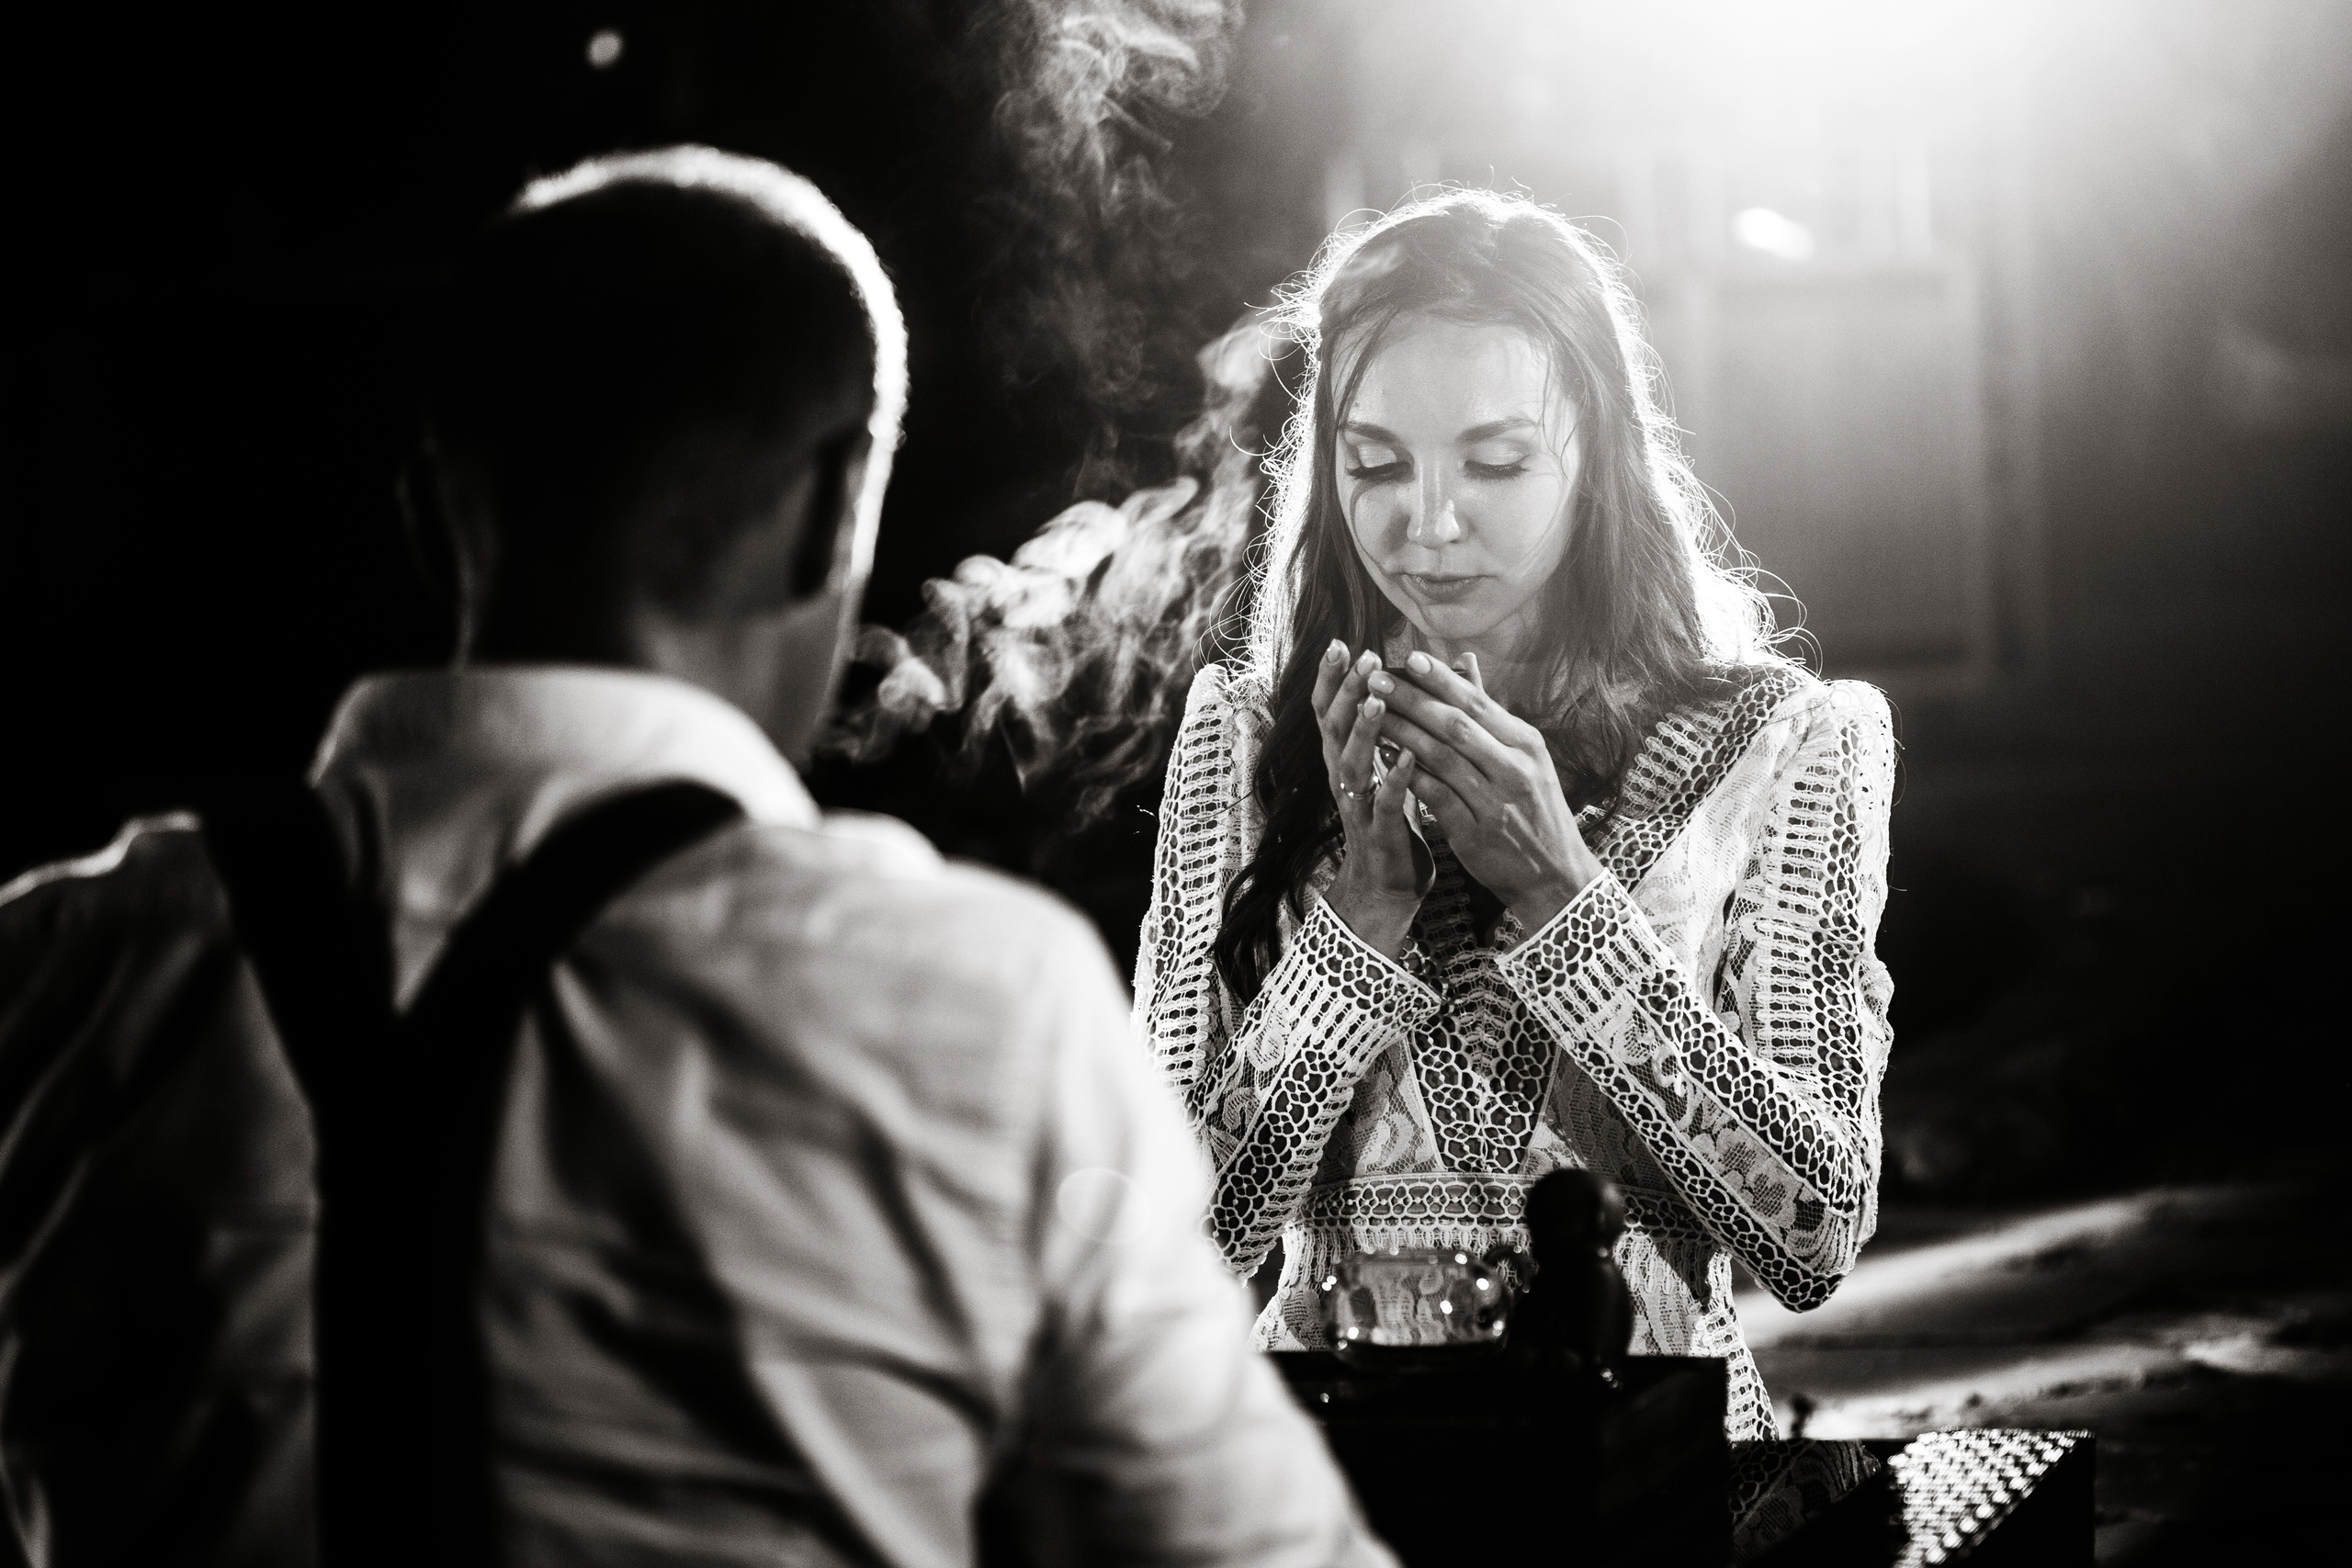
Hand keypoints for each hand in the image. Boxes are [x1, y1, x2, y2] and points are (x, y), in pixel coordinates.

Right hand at [1314, 642, 1433, 957]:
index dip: (1333, 679)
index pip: (1331, 711)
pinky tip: (1407, 757)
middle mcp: (1343, 777)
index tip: (1343, 643)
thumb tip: (1424, 676)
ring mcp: (1356, 805)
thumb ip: (1405, 723)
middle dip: (1345, 692)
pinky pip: (1382, 803)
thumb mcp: (1396, 765)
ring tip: (1378, 701)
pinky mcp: (1377, 831)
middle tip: (1361, 657)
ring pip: (1352, 762)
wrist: (1388, 885)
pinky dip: (1393, 779)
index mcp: (1346, 758)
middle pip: (1333, 728)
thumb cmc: (1394, 818)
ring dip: (1364, 731)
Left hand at [1365, 651, 1602, 932]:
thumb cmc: (1534, 808)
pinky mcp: (1475, 832)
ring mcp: (1495, 801)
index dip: (1440, 680)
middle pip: (1455, 725)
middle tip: (1377, 680)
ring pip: (1441, 758)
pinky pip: (1435, 796)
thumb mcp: (1525, 757)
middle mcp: (1513, 768)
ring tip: (1371, 714)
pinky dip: (1408, 774)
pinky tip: (1384, 758)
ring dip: (1402, 732)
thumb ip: (1489, 712)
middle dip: (1413, 700)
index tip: (1407, 658)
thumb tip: (1465, 660)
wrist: (1555, 875)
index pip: (1477, 703)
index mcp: (1526, 744)